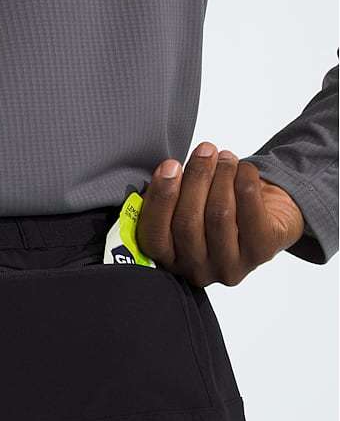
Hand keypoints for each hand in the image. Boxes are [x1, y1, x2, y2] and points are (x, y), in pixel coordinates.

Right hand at [138, 141, 304, 286]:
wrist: (266, 218)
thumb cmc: (215, 209)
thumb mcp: (184, 208)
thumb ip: (170, 197)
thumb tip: (166, 172)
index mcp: (169, 260)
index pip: (154, 235)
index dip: (161, 198)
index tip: (169, 165)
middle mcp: (197, 270)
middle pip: (188, 222)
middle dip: (196, 179)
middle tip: (204, 150)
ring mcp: (230, 265)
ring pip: (219, 215)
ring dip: (222, 176)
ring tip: (225, 156)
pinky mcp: (261, 252)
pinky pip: (250, 209)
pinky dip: (245, 180)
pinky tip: (243, 168)